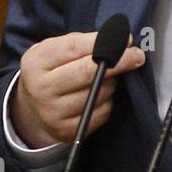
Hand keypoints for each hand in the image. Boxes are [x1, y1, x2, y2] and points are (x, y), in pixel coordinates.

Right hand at [10, 31, 145, 147]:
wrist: (34, 105)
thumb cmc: (51, 70)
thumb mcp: (55, 51)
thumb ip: (81, 43)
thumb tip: (119, 42)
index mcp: (36, 62)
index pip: (74, 48)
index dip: (103, 42)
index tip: (127, 40)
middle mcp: (41, 89)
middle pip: (87, 73)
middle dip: (118, 62)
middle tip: (137, 56)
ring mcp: (52, 114)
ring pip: (98, 94)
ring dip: (113, 83)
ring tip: (112, 77)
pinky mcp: (67, 132)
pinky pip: (101, 113)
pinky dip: (108, 102)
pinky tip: (104, 95)